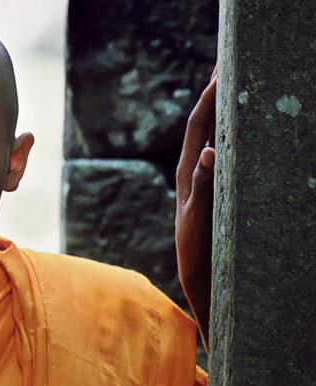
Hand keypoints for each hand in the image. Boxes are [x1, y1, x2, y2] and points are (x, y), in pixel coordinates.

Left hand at [175, 69, 216, 353]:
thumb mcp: (198, 221)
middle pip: (203, 127)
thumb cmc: (196, 253)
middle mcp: (192, 175)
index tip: (220, 70)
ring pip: (212, 140)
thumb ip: (202, 188)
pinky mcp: (211, 195)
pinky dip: (230, 139)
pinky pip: (221, 159)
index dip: (207, 99)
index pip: (196, 129)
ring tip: (235, 89)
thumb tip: (207, 152)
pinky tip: (241, 132)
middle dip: (214, 97)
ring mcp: (202, 183)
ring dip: (222, 114)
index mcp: (186, 176)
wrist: (198, 278)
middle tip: (226, 66)